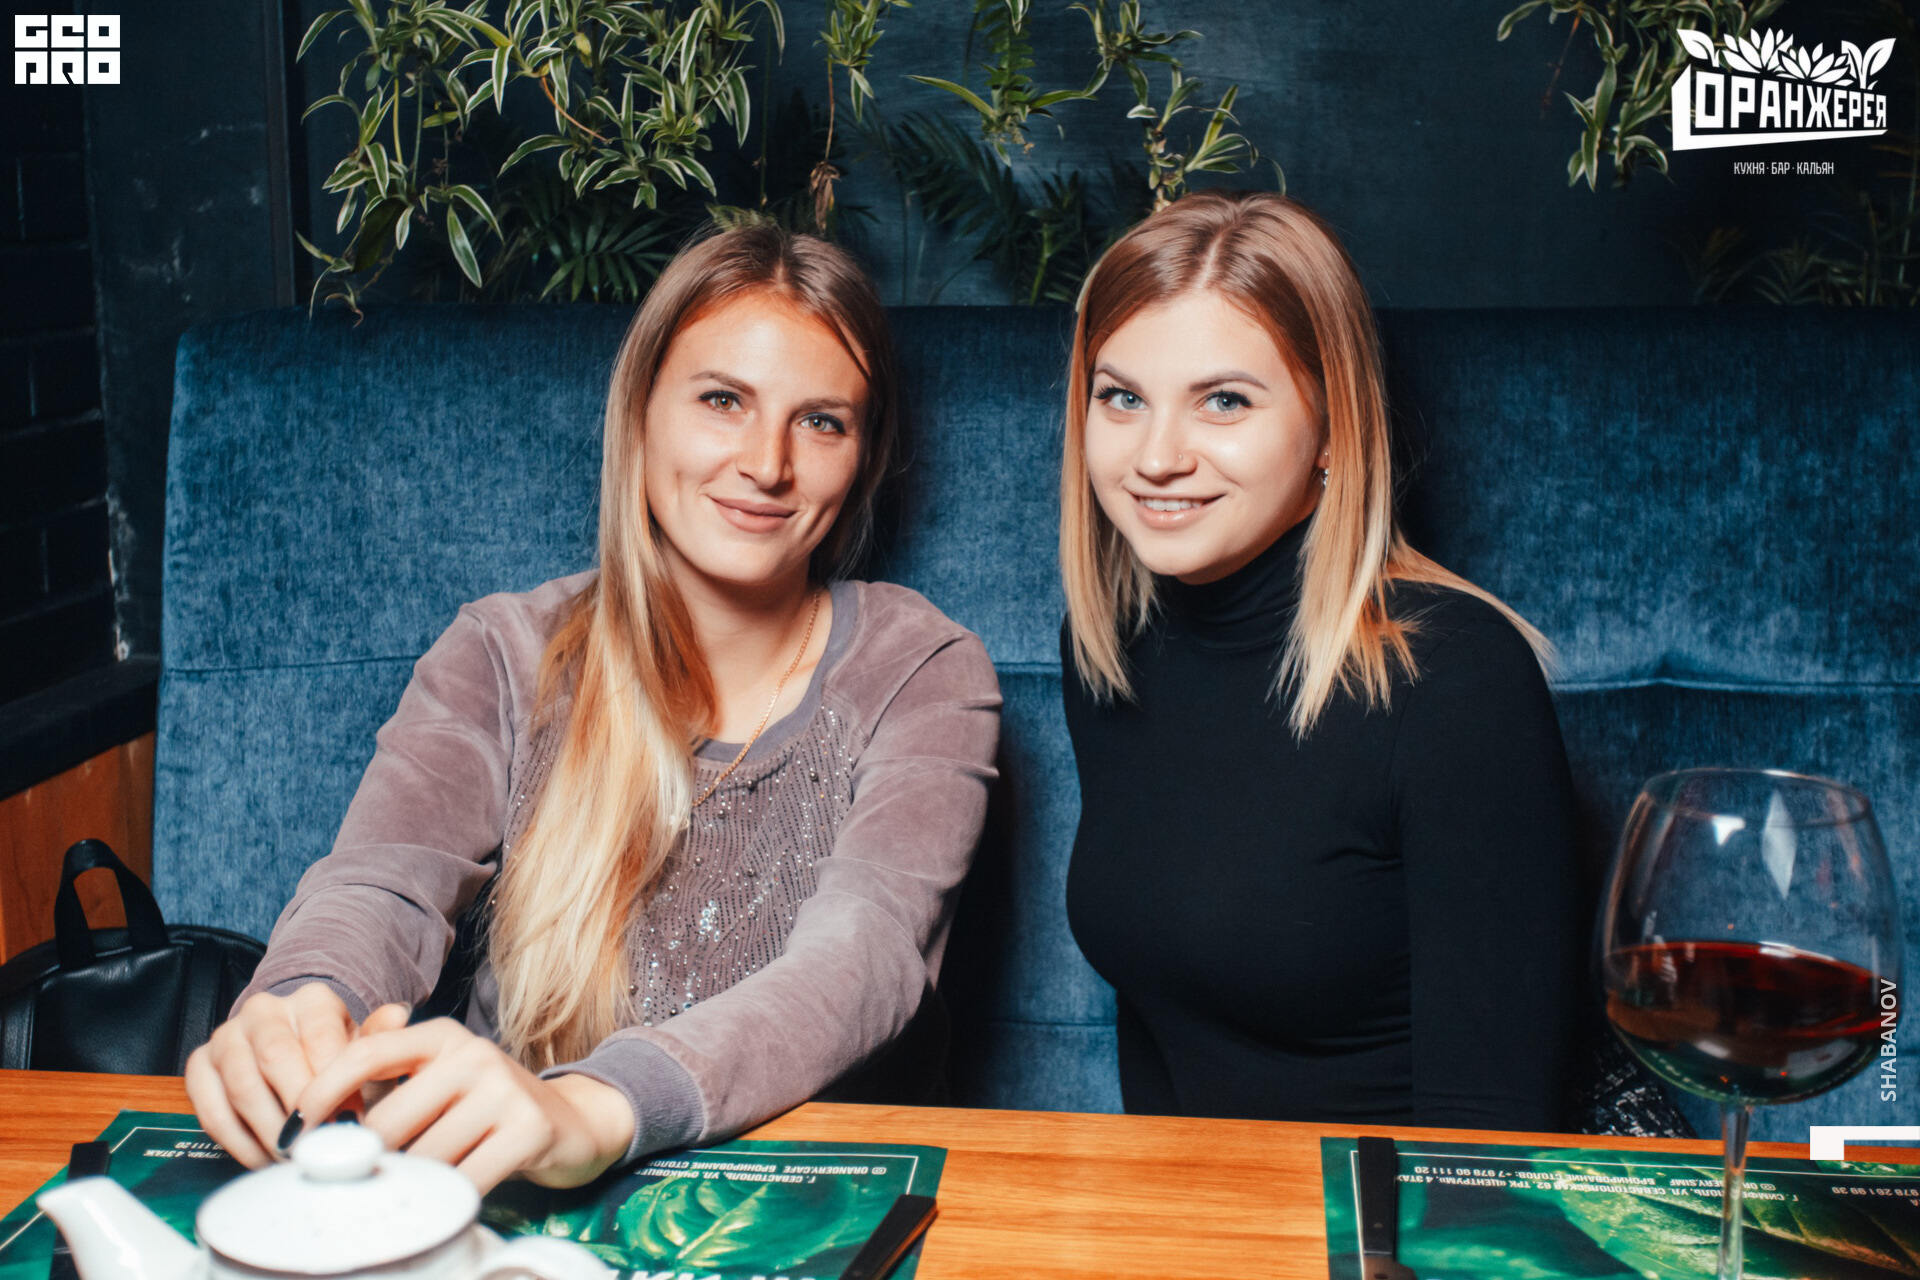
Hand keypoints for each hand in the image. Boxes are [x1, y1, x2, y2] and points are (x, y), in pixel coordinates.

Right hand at [185, 986, 408, 1166]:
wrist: (297, 1057)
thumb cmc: (337, 1061)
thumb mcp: (364, 1050)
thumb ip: (378, 1039)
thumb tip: (397, 1014)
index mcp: (311, 1001)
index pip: (320, 1038)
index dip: (334, 1085)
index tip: (348, 1123)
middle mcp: (264, 1010)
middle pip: (276, 1059)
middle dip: (299, 1110)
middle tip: (317, 1147)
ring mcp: (227, 1037)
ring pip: (242, 1086)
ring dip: (269, 1132)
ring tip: (294, 1159)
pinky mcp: (199, 1066)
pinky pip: (210, 1110)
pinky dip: (238, 1142)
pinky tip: (263, 1160)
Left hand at [293, 1018, 634, 1192]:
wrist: (571, 1122)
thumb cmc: (485, 1109)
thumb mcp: (437, 1081)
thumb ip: (382, 1081)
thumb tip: (309, 1115)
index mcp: (442, 1035)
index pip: (367, 1053)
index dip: (321, 1092)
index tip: (292, 1133)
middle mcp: (473, 1054)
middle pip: (388, 1121)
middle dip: (368, 1162)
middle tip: (361, 1185)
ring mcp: (504, 1090)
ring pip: (423, 1157)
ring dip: (410, 1186)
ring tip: (412, 1193)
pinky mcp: (529, 1129)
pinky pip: (464, 1180)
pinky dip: (445, 1202)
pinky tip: (444, 1204)